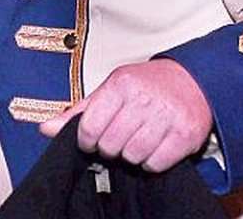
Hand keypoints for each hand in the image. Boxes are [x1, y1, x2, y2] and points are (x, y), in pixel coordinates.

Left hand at [40, 59, 211, 171]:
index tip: (93, 140)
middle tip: (121, 137)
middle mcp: (144, 98)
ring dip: (132, 154)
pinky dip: (152, 161)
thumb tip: (46, 128)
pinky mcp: (185, 135)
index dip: (87, 141)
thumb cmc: (149, 85)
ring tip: (139, 139)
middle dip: (111, 147)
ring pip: (132, 156)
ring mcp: (166, 117)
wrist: (196, 79)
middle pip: (110, 145)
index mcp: (121, 84)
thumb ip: (81, 111)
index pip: (89, 126)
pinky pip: (155, 164)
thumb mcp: (112, 88)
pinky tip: (155, 145)